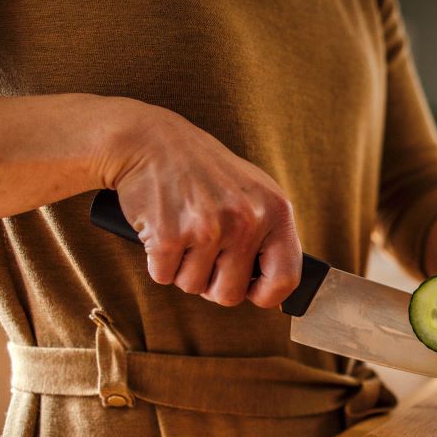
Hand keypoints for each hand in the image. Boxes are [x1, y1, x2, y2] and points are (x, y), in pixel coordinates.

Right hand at [103, 102, 301, 307]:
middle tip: (203, 252)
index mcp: (275, 210)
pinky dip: (158, 262)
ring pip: (193, 287)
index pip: (285, 279)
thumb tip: (276, 289)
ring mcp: (207, 227)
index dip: (266, 295)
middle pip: (230, 294)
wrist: (150, 141)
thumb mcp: (253, 192)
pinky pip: (163, 276)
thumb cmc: (204, 171)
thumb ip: (270, 235)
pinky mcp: (168, 235)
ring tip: (183, 232)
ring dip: (183, 269)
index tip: (251, 291)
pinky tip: (162, 230)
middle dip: (212, 282)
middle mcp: (246, 220)